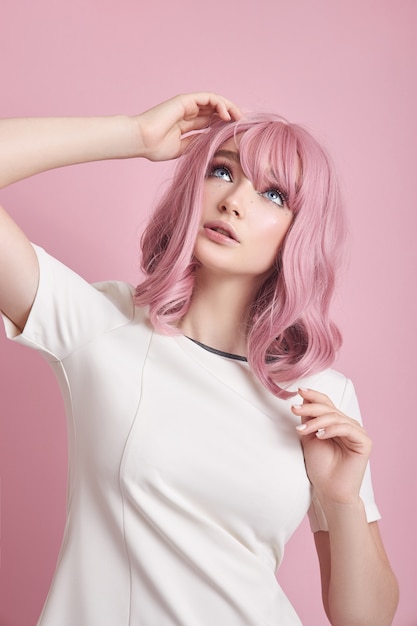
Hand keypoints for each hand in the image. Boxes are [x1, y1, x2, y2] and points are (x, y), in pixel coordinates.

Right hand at [133, 92, 241, 161]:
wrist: (142, 141)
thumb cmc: (156, 147)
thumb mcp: (184, 148)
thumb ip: (198, 142)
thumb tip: (214, 141)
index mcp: (187, 125)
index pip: (211, 121)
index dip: (225, 125)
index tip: (237, 133)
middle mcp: (188, 113)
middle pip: (215, 110)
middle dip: (231, 116)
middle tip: (244, 125)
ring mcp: (187, 105)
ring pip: (214, 102)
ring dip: (230, 108)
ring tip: (239, 119)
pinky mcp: (185, 100)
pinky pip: (208, 98)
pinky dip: (220, 104)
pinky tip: (227, 115)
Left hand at [292, 388, 371, 506]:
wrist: (329, 490)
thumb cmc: (320, 467)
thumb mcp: (309, 437)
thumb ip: (309, 419)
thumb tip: (304, 398)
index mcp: (337, 422)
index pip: (326, 403)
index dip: (313, 396)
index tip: (298, 391)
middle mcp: (348, 424)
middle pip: (329, 408)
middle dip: (310, 408)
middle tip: (294, 409)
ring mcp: (357, 432)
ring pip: (336, 417)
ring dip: (316, 421)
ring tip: (302, 430)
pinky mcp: (364, 442)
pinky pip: (347, 429)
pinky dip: (331, 429)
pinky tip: (319, 435)